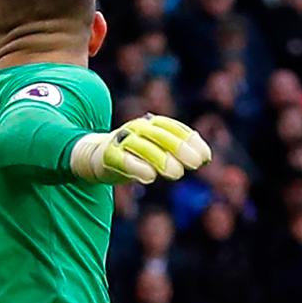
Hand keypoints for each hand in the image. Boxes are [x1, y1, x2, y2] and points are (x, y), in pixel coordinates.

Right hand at [71, 114, 211, 186]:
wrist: (96, 157)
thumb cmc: (135, 155)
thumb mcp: (158, 149)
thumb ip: (177, 151)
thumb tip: (205, 158)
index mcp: (154, 124)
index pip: (176, 129)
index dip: (192, 143)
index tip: (205, 159)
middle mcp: (138, 128)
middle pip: (162, 136)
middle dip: (180, 149)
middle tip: (195, 165)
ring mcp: (122, 141)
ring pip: (144, 147)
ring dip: (162, 160)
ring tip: (176, 174)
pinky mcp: (109, 155)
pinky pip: (124, 160)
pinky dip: (137, 168)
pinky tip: (150, 178)